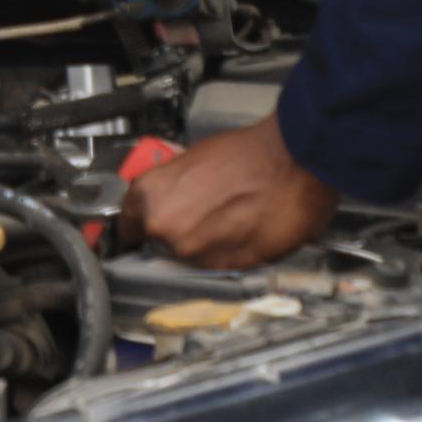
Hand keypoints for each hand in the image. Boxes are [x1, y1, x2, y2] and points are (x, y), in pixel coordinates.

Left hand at [124, 115, 338, 268]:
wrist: (294, 162)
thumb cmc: (250, 154)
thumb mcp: (193, 159)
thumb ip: (172, 187)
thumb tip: (170, 199)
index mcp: (150, 196)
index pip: (127, 224)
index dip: (138, 223)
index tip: (142, 227)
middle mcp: (167, 230)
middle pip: (160, 241)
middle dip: (176, 231)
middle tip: (200, 214)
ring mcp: (196, 254)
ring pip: (189, 255)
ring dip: (203, 243)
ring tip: (228, 218)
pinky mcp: (227, 268)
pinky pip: (217, 265)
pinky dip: (226, 252)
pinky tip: (241, 229)